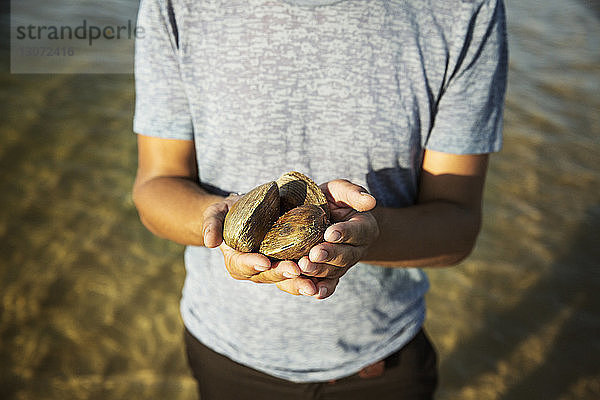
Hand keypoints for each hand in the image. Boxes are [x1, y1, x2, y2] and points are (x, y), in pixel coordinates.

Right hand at [202, 194, 317, 294]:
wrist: (251, 210)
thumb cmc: (231, 211)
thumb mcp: (216, 213)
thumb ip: (211, 224)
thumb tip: (210, 243)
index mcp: (236, 259)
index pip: (241, 265)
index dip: (251, 264)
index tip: (263, 261)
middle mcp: (255, 269)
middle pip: (267, 276)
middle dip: (280, 274)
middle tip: (295, 270)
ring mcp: (274, 268)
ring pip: (285, 280)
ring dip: (299, 283)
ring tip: (313, 286)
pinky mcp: (290, 264)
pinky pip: (300, 276)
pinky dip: (311, 280)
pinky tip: (324, 282)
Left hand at [294, 179, 378, 298]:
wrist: (322, 216)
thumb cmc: (332, 199)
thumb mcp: (341, 190)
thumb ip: (354, 193)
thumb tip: (370, 202)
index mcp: (364, 227)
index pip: (357, 231)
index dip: (345, 233)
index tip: (330, 233)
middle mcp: (357, 249)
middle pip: (345, 255)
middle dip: (329, 255)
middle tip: (313, 254)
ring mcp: (344, 264)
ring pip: (334, 271)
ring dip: (319, 271)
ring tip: (304, 267)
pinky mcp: (331, 274)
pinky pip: (329, 284)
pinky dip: (323, 289)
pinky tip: (314, 292)